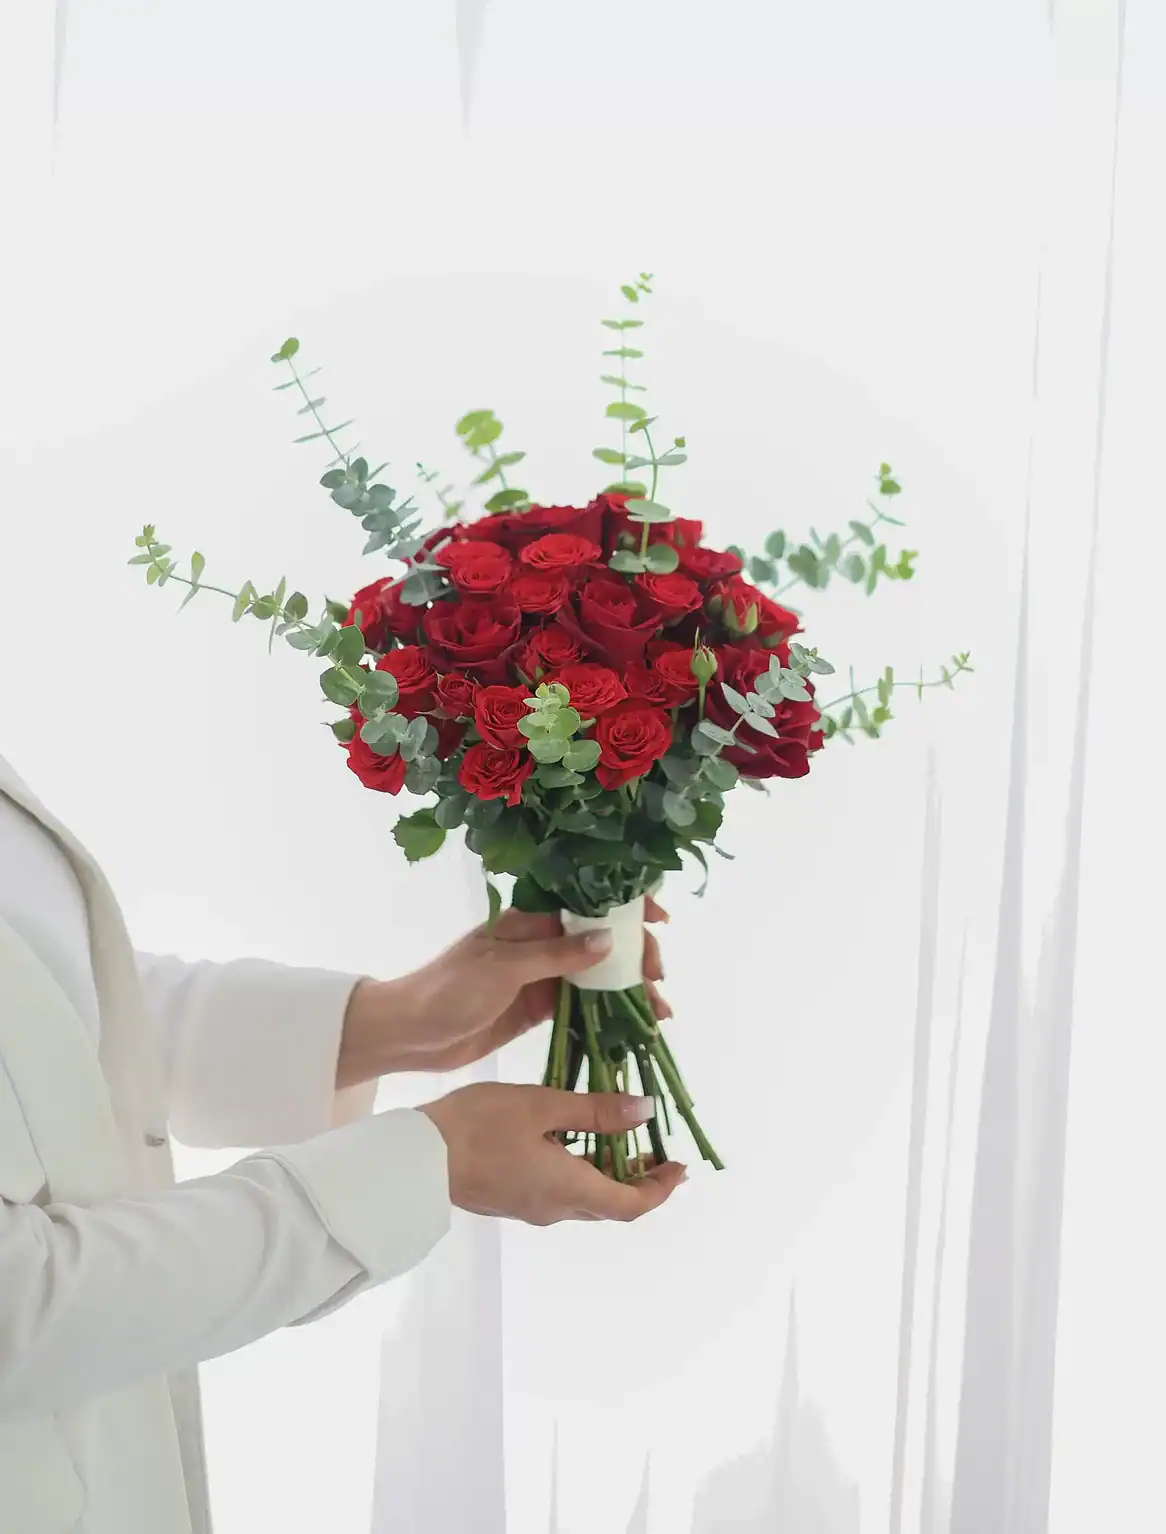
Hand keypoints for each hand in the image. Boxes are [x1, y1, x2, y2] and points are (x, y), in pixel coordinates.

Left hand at [338, 896, 670, 1082]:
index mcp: (529, 919)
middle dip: (635, 954)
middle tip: (657, 978)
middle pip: (601, 940)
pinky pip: (583, 1005)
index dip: (626, 905)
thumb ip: (555, 955)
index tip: (659, 917)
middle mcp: (540, 942)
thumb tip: (608, 940)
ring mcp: (541, 976)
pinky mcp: (538, 1007)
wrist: (410, 1033)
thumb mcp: (502, 968)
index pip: (588, 902)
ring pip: (597, 975)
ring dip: (629, 988)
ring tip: (659, 1010)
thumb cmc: (448, 989)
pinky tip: (634, 1026)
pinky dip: (610, 1014)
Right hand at [421, 1083, 686, 1222]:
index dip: (660, 1189)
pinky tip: (571, 1137)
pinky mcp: (509, 1198)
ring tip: (617, 1135)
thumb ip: (595, 1111)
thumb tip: (644, 1113)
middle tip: (656, 1150)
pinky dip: (579, 1169)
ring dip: (607, 1172)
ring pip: (583, 1197)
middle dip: (639, 1179)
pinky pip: (558, 1190)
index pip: (631, 1205)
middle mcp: (554, 1208)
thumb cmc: (480, 1126)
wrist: (416, 1159)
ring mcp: (529, 1206)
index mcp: (569, 1189)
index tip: (679, 1167)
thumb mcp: (543, 1106)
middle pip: (610, 1204)